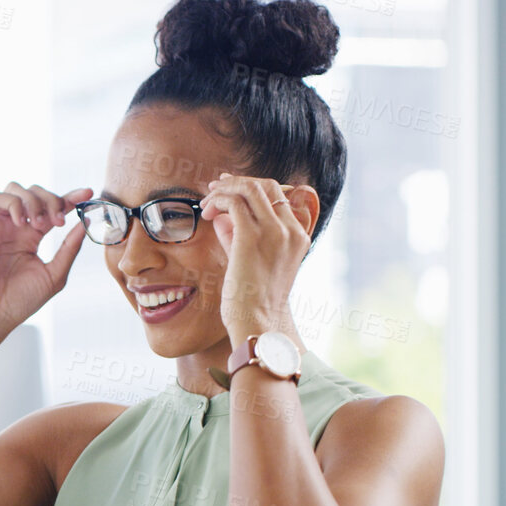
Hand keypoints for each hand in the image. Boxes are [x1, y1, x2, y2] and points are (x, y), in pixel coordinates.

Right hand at [0, 182, 93, 331]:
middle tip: (58, 222)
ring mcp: (0, 226)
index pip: (52, 208)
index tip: (87, 193)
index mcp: (32, 237)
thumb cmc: (20, 301)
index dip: (70, 197)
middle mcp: (16, 228)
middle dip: (52, 199)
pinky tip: (21, 223)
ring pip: (15, 188)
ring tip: (38, 224)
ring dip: (32, 200)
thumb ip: (69, 248)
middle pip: (35, 192)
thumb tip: (85, 223)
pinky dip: (12, 203)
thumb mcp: (55, 274)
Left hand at [199, 173, 316, 341]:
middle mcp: (290, 231)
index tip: (230, 187)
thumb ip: (240, 235)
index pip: (279, 195)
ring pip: (250, 189)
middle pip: (267, 185)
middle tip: (216, 187)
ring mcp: (274, 233)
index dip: (252, 185)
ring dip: (225, 189)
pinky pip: (234, 203)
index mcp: (298, 236)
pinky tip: (207, 212)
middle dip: (239, 182)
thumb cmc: (252, 299)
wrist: (257, 323)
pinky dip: (218, 201)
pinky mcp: (251, 238)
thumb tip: (223, 215)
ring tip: (208, 199)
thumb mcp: (251, 261)